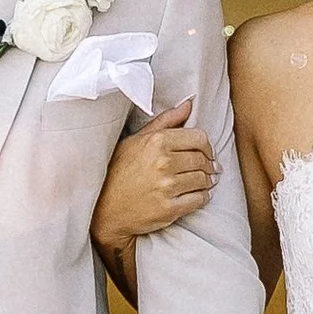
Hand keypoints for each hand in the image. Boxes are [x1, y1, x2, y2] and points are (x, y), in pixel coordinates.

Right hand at [91, 99, 215, 256]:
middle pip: (202, 160)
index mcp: (157, 142)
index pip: (199, 138)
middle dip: (208, 164)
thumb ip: (165, 121)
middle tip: (209, 168)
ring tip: (203, 181)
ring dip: (207, 181)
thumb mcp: (136, 140)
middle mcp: (163, 163)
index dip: (207, 146)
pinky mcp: (169, 209)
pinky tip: (196, 194)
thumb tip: (189, 105)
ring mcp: (167, 187)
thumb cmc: (118, 171)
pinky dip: (202, 197)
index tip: (206, 152)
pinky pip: (199, 199)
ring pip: (203, 180)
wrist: (104, 208)